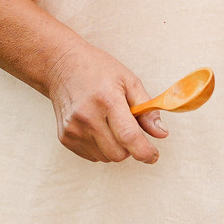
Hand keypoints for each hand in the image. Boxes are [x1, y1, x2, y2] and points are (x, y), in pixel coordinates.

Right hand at [43, 41, 170, 163]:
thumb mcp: (129, 81)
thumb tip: (161, 133)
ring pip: (106, 157)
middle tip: (130, 130)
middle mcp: (87, 117)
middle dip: (130, 148)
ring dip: (115, 148)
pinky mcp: (65, 137)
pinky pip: (92, 156)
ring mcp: (73, 129)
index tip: (153, 155)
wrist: (62, 66)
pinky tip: (97, 127)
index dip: (145, 151)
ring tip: (110, 124)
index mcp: (107, 100)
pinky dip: (100, 147)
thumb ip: (147, 109)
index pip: (129, 136)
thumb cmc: (98, 70)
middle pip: (118, 154)